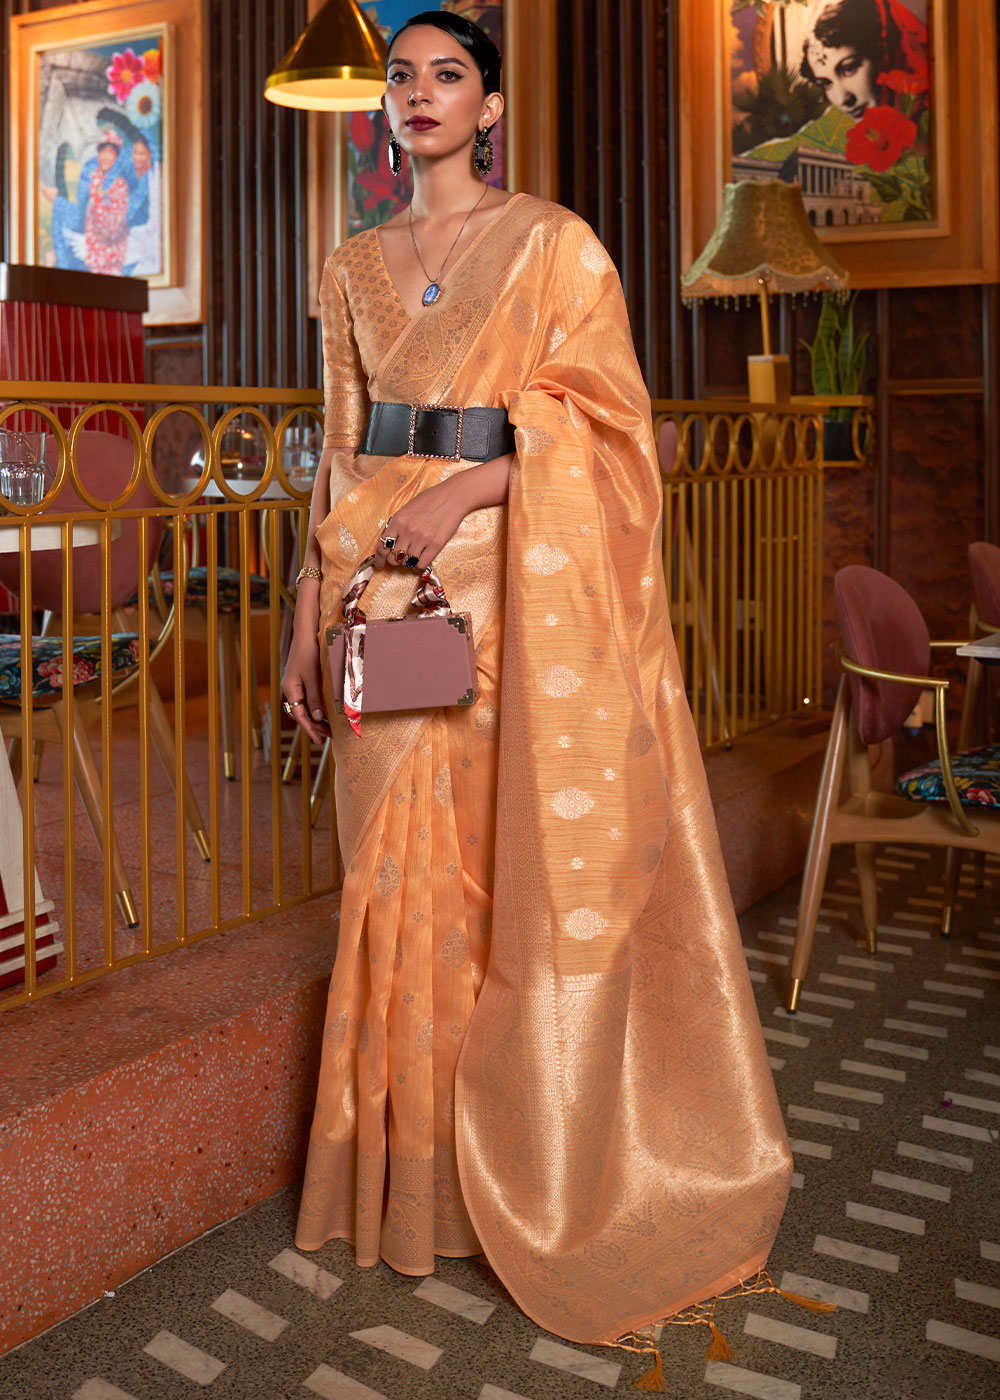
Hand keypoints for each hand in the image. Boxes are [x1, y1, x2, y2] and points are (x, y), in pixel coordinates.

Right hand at [281, 622, 329, 743]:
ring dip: (317, 718)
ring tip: (330, 728)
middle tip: (330, 736)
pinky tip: (326, 712)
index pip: (299, 715)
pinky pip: (309, 699)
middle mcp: (291, 689)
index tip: (318, 740)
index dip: (309, 728)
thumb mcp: (312, 676)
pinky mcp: (302, 680)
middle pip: (302, 713)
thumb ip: (314, 697)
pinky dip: (317, 708)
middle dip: (315, 726)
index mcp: (290, 689)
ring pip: (306, 707)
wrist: (306, 634)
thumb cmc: (308, 652)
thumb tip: (317, 717)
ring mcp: (296, 685)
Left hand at [374, 478, 468, 572]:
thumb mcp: (407, 509)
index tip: (379, 564)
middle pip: (393, 559)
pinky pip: (421, 564)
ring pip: (407, 563)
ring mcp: (421, 539)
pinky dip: (419, 564)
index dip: (378, 559)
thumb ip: (397, 525)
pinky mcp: (435, 545)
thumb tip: (389, 542)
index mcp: (398, 521)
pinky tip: (422, 557)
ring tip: (414, 555)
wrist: (453, 496)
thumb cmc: (430, 500)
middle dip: (394, 561)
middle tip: (399, 559)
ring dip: (408, 562)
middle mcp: (407, 531)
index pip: (382, 547)